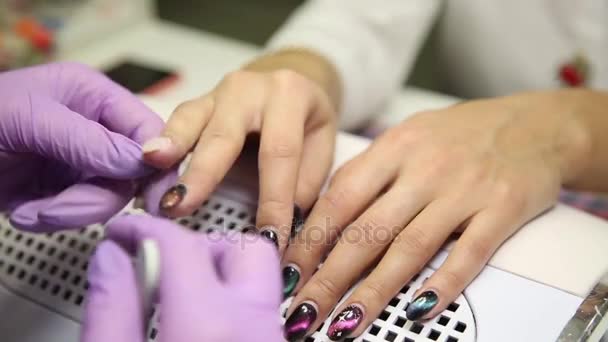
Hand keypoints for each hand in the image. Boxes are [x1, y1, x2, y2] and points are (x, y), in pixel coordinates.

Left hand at [0, 63, 176, 231]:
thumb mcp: (32, 119)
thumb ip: (89, 139)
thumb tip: (141, 161)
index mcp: (93, 97)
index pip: (148, 129)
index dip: (158, 160)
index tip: (153, 190)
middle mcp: (93, 129)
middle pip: (131, 172)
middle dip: (96, 197)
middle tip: (63, 208)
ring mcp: (78, 162)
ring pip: (107, 198)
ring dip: (70, 212)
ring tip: (34, 212)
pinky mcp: (62, 191)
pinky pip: (80, 213)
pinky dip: (53, 219)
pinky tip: (26, 211)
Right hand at [81, 214, 282, 341]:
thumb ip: (110, 310)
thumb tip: (110, 259)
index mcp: (210, 324)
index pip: (181, 244)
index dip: (143, 228)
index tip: (122, 233)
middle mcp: (255, 325)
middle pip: (244, 249)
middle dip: (199, 244)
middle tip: (162, 264)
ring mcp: (273, 337)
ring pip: (259, 278)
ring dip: (219, 272)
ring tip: (178, 296)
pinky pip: (262, 308)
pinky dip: (232, 301)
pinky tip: (201, 326)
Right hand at [142, 49, 339, 250]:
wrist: (290, 85)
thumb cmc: (305, 124)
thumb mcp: (320, 147)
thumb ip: (302, 184)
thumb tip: (277, 230)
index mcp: (290, 96)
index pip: (280, 153)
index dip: (273, 198)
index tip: (268, 239)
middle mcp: (250, 88)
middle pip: (225, 134)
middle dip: (203, 173)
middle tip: (182, 206)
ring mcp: (218, 92)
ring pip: (190, 119)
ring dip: (169, 147)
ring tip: (151, 168)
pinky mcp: (197, 103)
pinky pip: (176, 122)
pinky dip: (160, 144)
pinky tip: (144, 164)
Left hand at [281, 91, 590, 339]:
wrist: (533, 124)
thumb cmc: (461, 134)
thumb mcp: (408, 136)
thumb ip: (370, 172)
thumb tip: (322, 214)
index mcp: (395, 147)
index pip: (340, 198)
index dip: (310, 239)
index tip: (288, 271)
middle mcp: (425, 169)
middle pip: (367, 230)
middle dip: (329, 277)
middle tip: (304, 310)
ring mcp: (464, 191)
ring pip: (410, 248)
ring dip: (373, 292)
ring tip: (346, 322)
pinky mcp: (501, 210)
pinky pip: (468, 255)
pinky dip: (442, 285)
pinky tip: (417, 311)